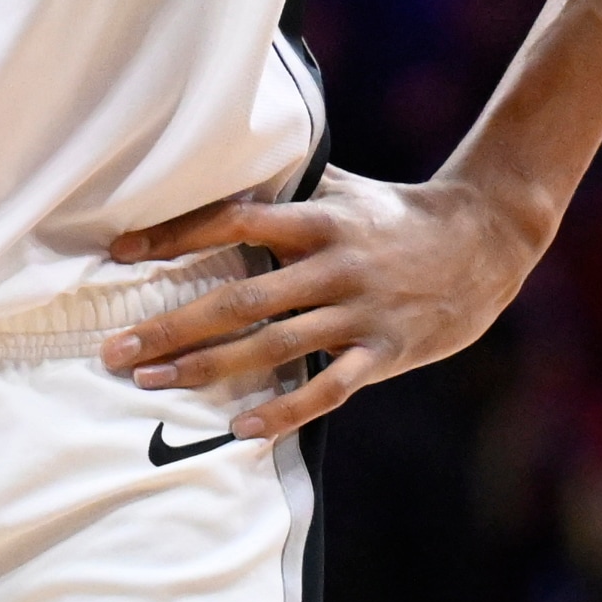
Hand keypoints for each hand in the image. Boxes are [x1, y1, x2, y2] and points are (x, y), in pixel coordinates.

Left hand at [98, 167, 554, 439]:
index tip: (121, 253)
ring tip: (151, 382)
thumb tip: (216, 171)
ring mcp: (359, 312)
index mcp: (316, 219)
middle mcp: (332, 265)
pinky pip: (328, 390)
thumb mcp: (340, 188)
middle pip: (238, 300)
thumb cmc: (394, 214)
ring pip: (271, 347)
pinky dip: (283, 411)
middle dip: (171, 327)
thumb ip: (284, 188)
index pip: (231, 222)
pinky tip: (241, 429)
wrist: (485, 239)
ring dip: (207, 368)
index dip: (175, 236)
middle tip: (115, 349)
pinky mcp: (385, 352)